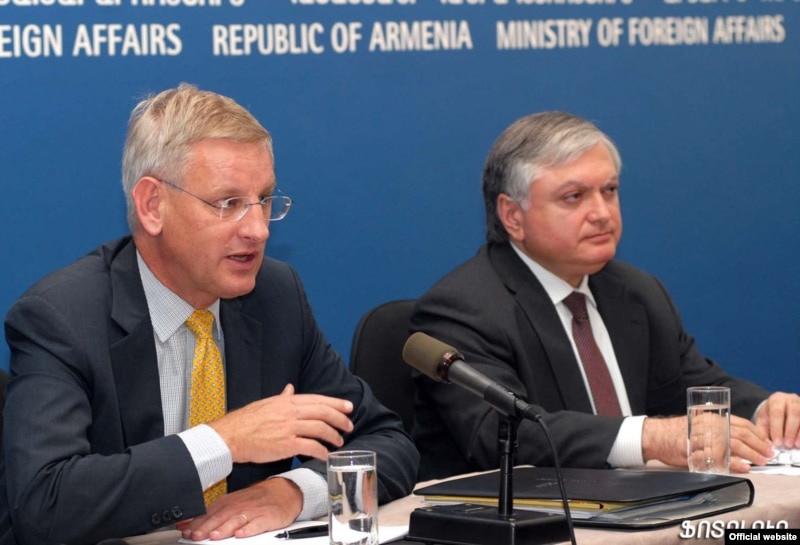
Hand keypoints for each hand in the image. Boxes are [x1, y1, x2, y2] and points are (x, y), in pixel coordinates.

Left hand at [177, 478, 302, 540]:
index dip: (197, 523)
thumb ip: (212, 514)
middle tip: (196, 536)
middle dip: (207, 526)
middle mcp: (240, 506)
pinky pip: (257, 523)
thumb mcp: (233, 503)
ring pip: (237, 520)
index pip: (210, 513)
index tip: (185, 531)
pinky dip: (249, 529)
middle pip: (221, 517)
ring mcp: (254, 511)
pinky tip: (241, 534)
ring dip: (225, 528)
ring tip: (215, 536)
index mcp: (229, 503)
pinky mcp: (267, 517)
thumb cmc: (256, 500)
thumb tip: (187, 524)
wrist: (283, 491)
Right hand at [210, 384, 353, 462]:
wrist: (230, 436)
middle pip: (323, 412)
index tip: (348, 407)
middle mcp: (291, 412)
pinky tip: (325, 455)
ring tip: (339, 442)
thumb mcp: (266, 403)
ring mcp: (289, 428)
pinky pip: (311, 447)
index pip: (318, 399)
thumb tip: (290, 389)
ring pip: (320, 429)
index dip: (336, 403)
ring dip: (333, 436)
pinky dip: (321, 451)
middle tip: (349, 425)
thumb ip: (282, 397)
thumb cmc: (245, 421)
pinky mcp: (286, 445)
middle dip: (340, 419)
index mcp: (287, 401)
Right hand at [642, 415, 772, 472]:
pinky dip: (734, 462)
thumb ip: (716, 430)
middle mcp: (709, 425)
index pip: (741, 423)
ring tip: (760, 461)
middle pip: (740, 433)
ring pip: (733, 443)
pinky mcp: (698, 450)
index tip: (766, 443)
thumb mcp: (699, 426)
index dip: (757, 434)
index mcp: (712, 418)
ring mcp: (703, 437)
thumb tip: (739, 440)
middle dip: (758, 445)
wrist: (655, 436)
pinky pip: (719, 456)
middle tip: (768, 454)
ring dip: (750, 453)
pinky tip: (743, 466)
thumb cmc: (677, 432)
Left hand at [754, 392, 799, 448]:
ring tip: (796, 445)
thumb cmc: (770, 416)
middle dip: (790, 431)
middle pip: (794, 413)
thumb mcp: (763, 421)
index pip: (777, 412)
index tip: (777, 442)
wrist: (779, 409)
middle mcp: (791, 399)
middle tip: (787, 445)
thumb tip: (767, 445)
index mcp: (776, 400)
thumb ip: (762, 431)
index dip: (777, 428)